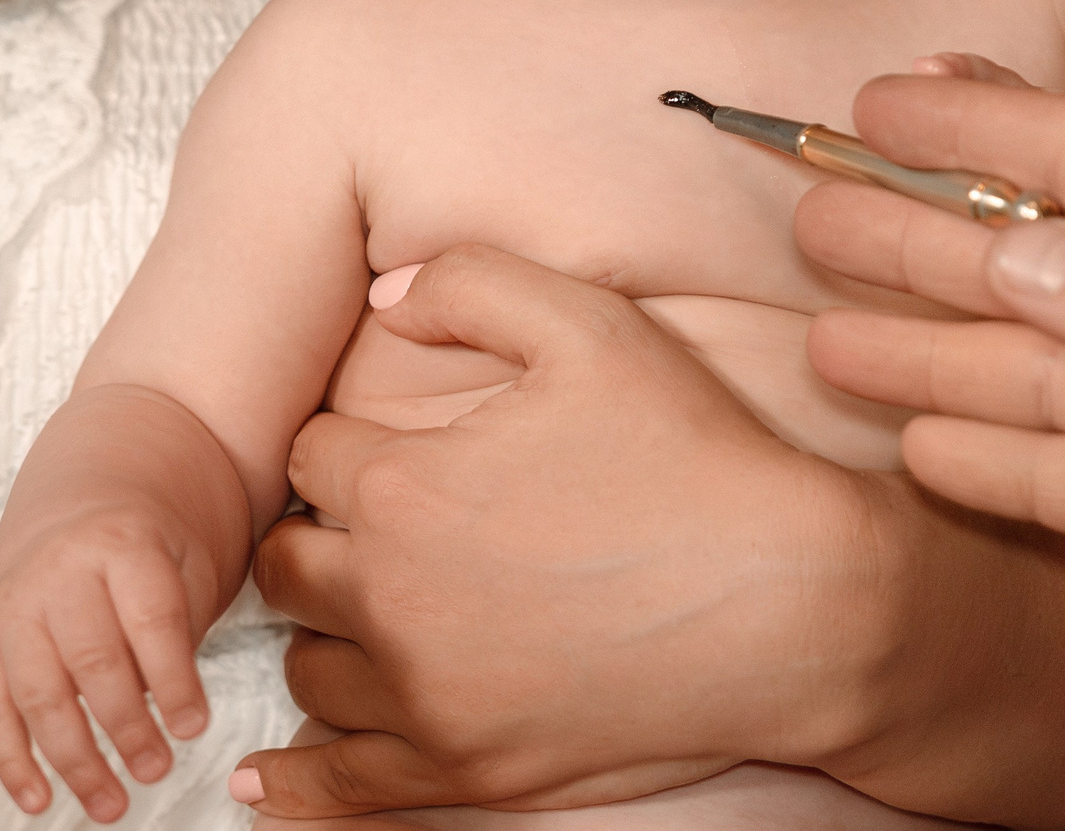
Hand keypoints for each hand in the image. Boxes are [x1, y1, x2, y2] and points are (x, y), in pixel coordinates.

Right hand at [0, 388, 229, 823]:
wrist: (84, 498)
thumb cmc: (154, 543)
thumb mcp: (187, 557)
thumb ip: (182, 623)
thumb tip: (175, 715)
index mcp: (123, 545)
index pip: (149, 621)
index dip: (172, 679)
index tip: (194, 729)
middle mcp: (58, 574)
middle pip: (91, 662)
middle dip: (125, 726)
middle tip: (157, 771)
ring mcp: (13, 607)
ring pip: (37, 693)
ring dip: (73, 758)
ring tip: (111, 803)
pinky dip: (10, 758)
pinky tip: (37, 801)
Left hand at [237, 246, 892, 818]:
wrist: (791, 603)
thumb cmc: (697, 461)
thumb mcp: (595, 327)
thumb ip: (472, 283)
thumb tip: (383, 298)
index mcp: (404, 486)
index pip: (313, 450)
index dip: (356, 439)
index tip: (401, 446)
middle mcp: (391, 598)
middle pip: (289, 560)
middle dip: (326, 532)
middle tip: (389, 524)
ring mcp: (426, 697)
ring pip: (309, 664)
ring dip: (331, 631)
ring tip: (385, 610)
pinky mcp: (466, 767)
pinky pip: (339, 782)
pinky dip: (300, 775)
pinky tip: (273, 773)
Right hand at [801, 75, 1064, 674]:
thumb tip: (1009, 246)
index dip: (971, 125)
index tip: (871, 100)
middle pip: (1039, 264)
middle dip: (922, 240)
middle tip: (806, 217)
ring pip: (1049, 374)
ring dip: (941, 355)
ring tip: (826, 339)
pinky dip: (1012, 464)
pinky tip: (932, 443)